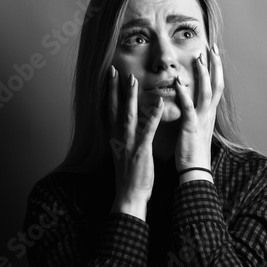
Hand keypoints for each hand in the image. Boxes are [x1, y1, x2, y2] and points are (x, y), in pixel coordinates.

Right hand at [108, 65, 163, 219]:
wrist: (129, 196)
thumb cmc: (129, 177)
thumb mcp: (122, 154)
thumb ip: (122, 139)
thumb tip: (124, 128)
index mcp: (114, 138)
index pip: (109, 111)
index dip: (108, 94)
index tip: (108, 78)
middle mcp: (118, 138)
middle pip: (114, 109)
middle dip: (114, 89)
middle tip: (114, 70)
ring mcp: (129, 143)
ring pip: (128, 114)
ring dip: (130, 96)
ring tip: (132, 79)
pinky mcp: (141, 150)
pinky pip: (147, 129)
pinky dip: (152, 115)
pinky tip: (158, 102)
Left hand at [175, 44, 223, 182]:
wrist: (195, 171)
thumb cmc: (193, 151)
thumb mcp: (197, 128)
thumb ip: (196, 114)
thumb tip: (193, 103)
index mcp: (209, 113)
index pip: (216, 86)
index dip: (216, 70)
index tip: (213, 54)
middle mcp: (209, 114)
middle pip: (216, 84)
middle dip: (215, 65)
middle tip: (212, 47)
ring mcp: (202, 119)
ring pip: (206, 92)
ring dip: (203, 74)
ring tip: (199, 58)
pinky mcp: (192, 127)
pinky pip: (189, 107)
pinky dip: (185, 93)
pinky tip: (178, 81)